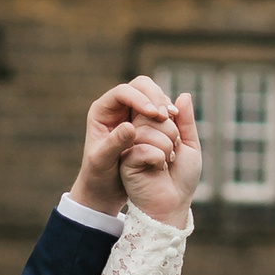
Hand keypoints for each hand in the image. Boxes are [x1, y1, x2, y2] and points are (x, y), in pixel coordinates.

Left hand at [71, 75, 177, 217]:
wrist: (103, 188)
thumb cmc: (98, 176)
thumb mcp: (103, 162)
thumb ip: (115, 144)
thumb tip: (131, 126)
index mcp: (102, 111)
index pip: (123, 92)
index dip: (140, 99)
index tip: (154, 114)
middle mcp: (117, 107)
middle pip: (141, 86)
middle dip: (156, 97)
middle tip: (166, 115)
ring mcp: (132, 113)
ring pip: (153, 95)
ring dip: (165, 104)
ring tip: (173, 119)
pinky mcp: (145, 122)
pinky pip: (160, 109)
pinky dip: (169, 114)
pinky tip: (176, 124)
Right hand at [121, 89, 199, 227]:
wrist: (174, 204)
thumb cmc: (181, 177)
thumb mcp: (189, 144)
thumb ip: (185, 120)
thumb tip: (183, 95)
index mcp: (152, 127)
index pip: (159, 105)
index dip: (171, 118)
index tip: (178, 140)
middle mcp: (138, 133)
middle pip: (154, 115)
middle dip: (171, 135)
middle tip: (172, 155)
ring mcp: (130, 145)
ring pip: (148, 130)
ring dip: (166, 148)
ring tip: (165, 163)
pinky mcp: (125, 159)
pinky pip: (144, 147)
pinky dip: (159, 159)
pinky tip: (157, 170)